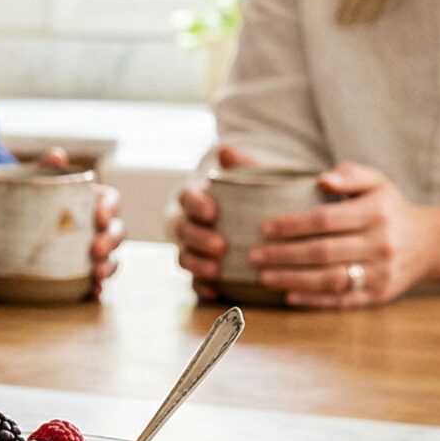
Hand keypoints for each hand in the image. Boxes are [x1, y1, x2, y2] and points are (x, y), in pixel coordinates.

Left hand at [38, 148, 124, 298]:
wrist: (4, 223)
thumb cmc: (27, 198)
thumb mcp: (32, 181)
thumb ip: (44, 168)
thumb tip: (57, 155)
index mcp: (89, 200)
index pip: (110, 200)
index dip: (110, 207)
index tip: (100, 216)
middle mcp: (95, 226)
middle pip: (116, 232)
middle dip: (112, 241)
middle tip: (96, 249)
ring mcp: (90, 252)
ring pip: (111, 258)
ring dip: (110, 266)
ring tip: (98, 275)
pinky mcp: (80, 273)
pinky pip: (95, 282)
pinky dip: (96, 287)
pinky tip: (91, 292)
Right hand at [170, 144, 255, 301]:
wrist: (257, 224)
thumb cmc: (250, 197)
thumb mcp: (250, 179)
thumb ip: (239, 165)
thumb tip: (225, 149)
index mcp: (197, 199)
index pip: (186, 197)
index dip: (196, 204)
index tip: (213, 211)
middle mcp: (189, 223)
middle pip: (183, 230)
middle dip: (198, 238)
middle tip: (220, 245)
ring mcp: (192, 249)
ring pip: (184, 257)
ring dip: (197, 264)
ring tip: (217, 271)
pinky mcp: (200, 272)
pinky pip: (194, 282)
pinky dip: (202, 286)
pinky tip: (215, 291)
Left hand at [245, 162, 439, 308]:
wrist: (430, 243)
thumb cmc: (390, 207)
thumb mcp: (377, 182)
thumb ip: (350, 175)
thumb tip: (322, 179)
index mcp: (375, 212)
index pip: (325, 219)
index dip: (292, 225)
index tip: (264, 228)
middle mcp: (380, 243)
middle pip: (323, 252)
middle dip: (283, 255)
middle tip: (254, 255)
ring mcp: (381, 272)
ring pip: (330, 279)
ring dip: (293, 280)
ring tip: (263, 278)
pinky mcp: (380, 295)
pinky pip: (342, 301)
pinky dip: (313, 301)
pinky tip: (289, 296)